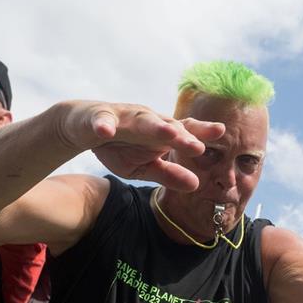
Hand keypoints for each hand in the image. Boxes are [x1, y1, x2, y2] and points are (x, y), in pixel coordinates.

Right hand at [55, 101, 225, 190]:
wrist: (81, 129)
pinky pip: (101, 121)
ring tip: (167, 133)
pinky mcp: (98, 118)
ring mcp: (122, 117)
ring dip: (153, 126)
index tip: (222, 134)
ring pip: (139, 121)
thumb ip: (168, 174)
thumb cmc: (117, 146)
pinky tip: (105, 131)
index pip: (183, 130)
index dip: (201, 131)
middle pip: (166, 126)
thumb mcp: (143, 167)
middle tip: (198, 146)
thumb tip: (197, 185)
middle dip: (182, 136)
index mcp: (158, 132)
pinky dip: (103, 125)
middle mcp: (145, 120)